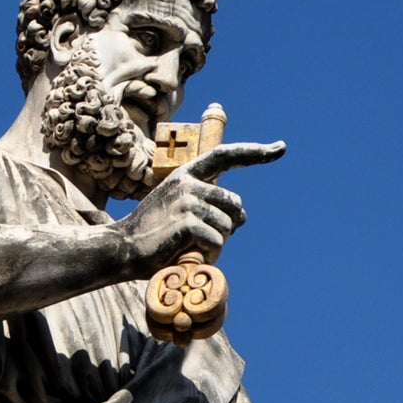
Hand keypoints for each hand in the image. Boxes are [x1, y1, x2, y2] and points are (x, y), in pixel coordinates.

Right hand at [117, 140, 284, 271]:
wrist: (122, 248)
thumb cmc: (153, 232)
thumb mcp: (177, 207)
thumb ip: (206, 203)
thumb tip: (242, 216)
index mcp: (186, 174)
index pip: (225, 156)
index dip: (254, 152)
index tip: (280, 148)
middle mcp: (187, 183)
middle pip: (235, 204)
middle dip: (230, 225)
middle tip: (205, 238)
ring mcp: (187, 201)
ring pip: (228, 226)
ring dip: (216, 243)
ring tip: (191, 246)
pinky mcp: (187, 222)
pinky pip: (217, 241)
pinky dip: (208, 254)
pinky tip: (188, 254)